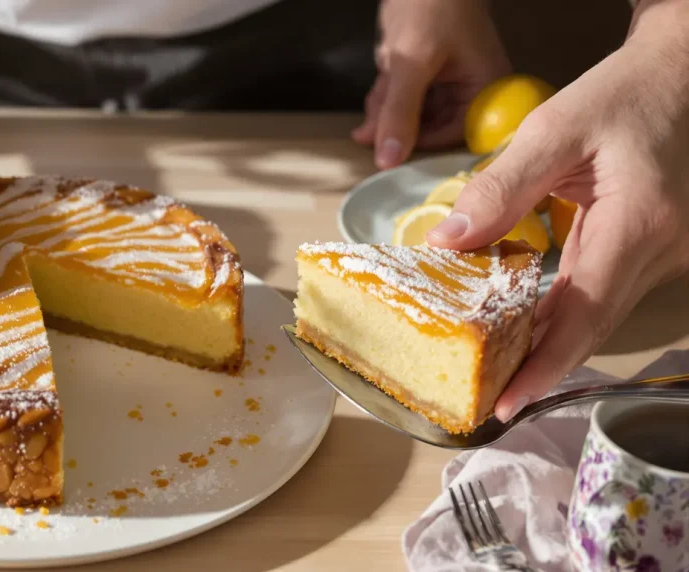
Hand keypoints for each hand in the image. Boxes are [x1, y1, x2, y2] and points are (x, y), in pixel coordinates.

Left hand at [352, 0, 509, 168]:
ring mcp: (447, 83)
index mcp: (487, 88)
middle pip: (432, 129)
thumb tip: (389, 161)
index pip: (460, 137)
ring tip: (376, 97)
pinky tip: (376, 90)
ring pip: (412, 115)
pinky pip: (404, 99)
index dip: (426, 145)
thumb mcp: (412, 62)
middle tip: (370, 130)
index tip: (393, 153)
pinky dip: (386, 98)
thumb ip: (399, 112)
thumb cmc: (432, 4)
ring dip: (388, 112)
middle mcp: (471, 90)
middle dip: (398, 125)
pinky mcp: (426, 76)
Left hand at [427, 0, 688, 420]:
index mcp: (638, 222)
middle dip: (540, 367)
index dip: (546, 363)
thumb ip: (499, 188)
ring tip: (494, 370)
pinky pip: (602, 291)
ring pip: (598, 314)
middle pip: (593, 325)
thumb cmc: (622, 95)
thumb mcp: (555, 130)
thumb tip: (447, 241)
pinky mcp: (650, 249)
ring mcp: (661, 254)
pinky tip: (523, 323)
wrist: (677, 77)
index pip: (587, 311)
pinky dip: (563, 312)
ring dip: (548, 343)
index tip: (509, 401)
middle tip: (488, 399)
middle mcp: (660, 250)